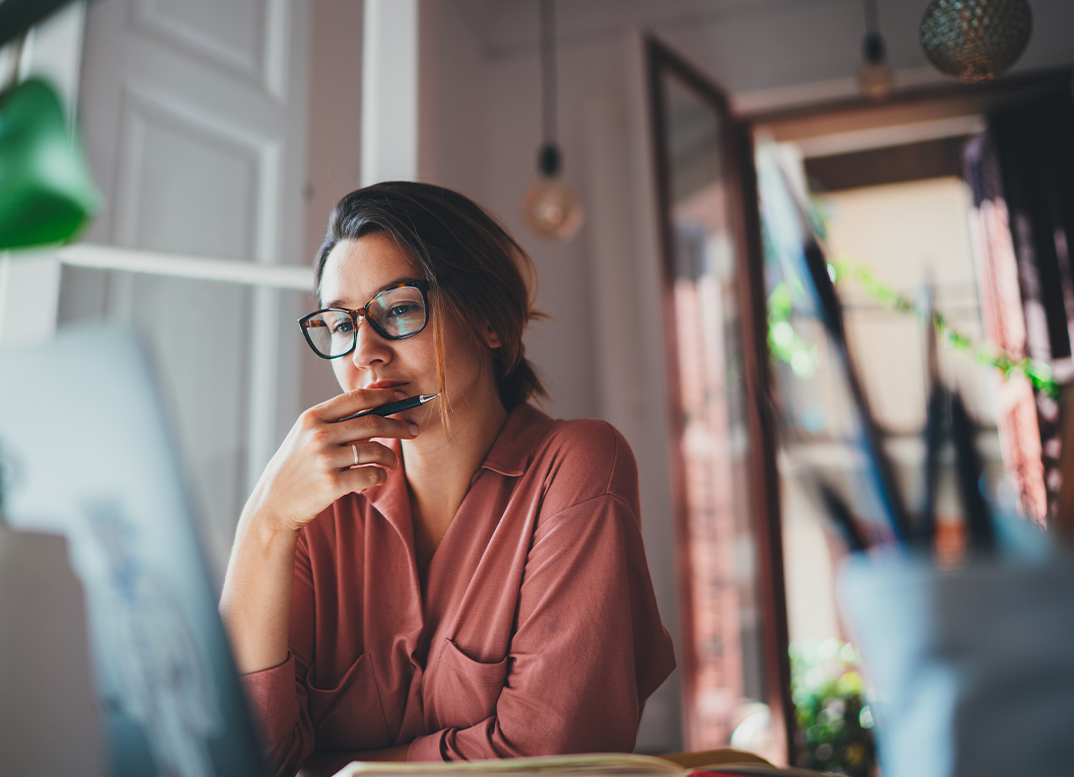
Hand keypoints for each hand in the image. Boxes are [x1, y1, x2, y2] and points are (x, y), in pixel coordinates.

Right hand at [242, 389, 419, 534]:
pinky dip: (381, 476)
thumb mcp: (305, 435)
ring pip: (376, 450)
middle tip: (413, 430)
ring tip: (394, 462)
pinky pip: (371, 476)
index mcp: (312, 417)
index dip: (384, 395)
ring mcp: (325, 460)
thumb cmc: (296, 467)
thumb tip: (374, 401)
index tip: (402, 397)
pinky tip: (380, 477)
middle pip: (373, 422)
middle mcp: (318, 435)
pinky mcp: (332, 484)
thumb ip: (334, 419)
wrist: (273, 504)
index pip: (356, 398)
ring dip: (392, 456)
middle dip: (399, 425)